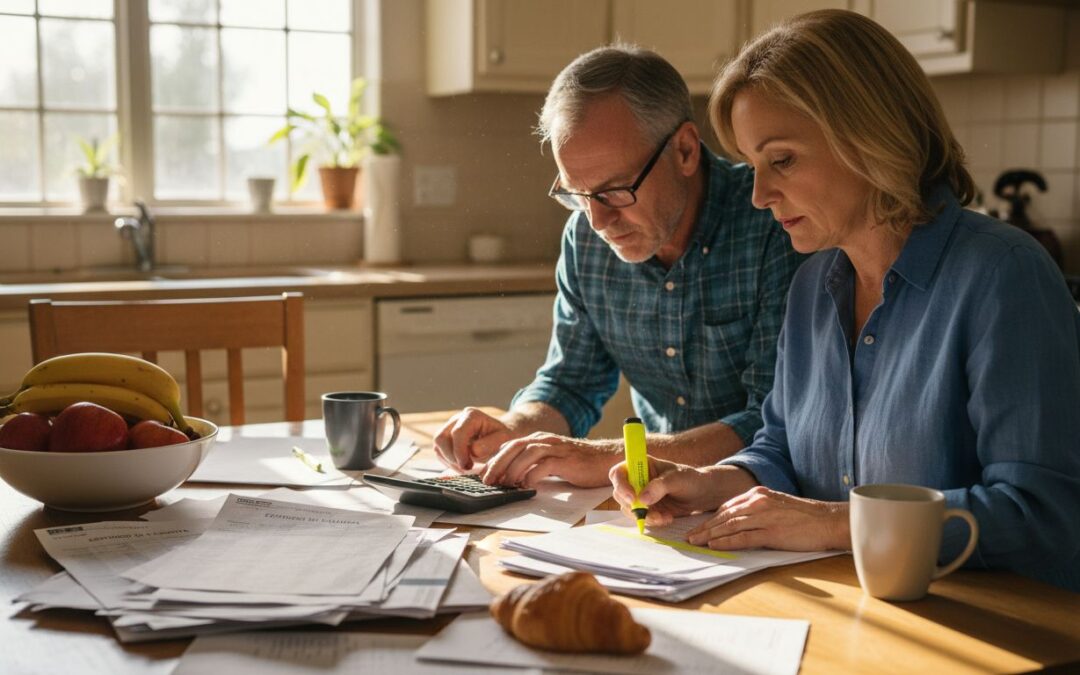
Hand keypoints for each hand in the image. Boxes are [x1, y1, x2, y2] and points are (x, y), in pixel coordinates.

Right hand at [432, 407, 514, 470]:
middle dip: (451, 457)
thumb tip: (472, 451)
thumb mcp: (504, 440)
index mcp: (471, 415)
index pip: (457, 433)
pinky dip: (449, 462)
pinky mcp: (446, 439)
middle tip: (466, 468)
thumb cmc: (503, 437)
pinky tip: (462, 465)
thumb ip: (489, 444)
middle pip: (441, 438)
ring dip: (450, 461)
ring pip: (438, 446)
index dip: (459, 451)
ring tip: (466, 468)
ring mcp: (449, 428)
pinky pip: (439, 452)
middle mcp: (457, 419)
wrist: (501, 436)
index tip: (467, 465)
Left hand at [481, 433, 620, 487]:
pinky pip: (546, 464)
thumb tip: (512, 478)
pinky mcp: (567, 459)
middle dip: (498, 463)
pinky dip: (533, 474)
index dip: (495, 459)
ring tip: (505, 483)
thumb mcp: (551, 461)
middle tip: (488, 480)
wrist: (605, 458)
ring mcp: (556, 448)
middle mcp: (546, 440)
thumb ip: (534, 464)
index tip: (484, 474)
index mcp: (539, 440)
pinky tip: (527, 485)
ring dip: (513, 469)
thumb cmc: (577, 463)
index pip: (510, 445)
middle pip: (515, 447)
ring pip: (528, 453)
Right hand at [609, 459, 731, 526]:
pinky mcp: (647, 509)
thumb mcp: (677, 479)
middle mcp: (636, 480)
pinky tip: (667, 518)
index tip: (632, 497)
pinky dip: (652, 521)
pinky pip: (640, 518)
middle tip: (649, 512)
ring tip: (664, 517)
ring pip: (628, 508)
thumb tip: (642, 499)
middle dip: (632, 505)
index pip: (619, 472)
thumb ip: (659, 487)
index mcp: (641, 465)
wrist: (702, 494)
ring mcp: (640, 495)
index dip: (621, 485)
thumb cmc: (690, 479)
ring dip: (644, 516)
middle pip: (619, 493)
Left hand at [686, 486, 848, 550]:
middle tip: (689, 536)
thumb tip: (741, 522)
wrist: (829, 521)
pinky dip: (726, 542)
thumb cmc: (805, 517)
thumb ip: (759, 510)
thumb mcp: (777, 506)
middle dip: (704, 526)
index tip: (699, 526)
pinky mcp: (771, 532)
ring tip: (696, 542)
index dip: (711, 517)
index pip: (728, 506)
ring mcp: (764, 517)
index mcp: (759, 494)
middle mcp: (758, 502)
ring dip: (710, 534)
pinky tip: (714, 545)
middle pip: (724, 515)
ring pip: (729, 525)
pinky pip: (743, 537)